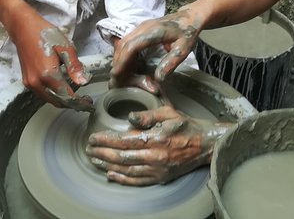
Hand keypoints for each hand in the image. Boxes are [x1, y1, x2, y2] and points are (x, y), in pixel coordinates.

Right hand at [12, 10, 92, 110]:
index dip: (80, 103)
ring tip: (77, 96)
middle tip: (85, 101)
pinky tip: (63, 88)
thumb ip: (74, 66)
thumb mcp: (65, 47)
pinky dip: (54, 95)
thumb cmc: (44, 34)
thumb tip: (83, 82)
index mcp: (48, 74)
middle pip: (57, 101)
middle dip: (73, 104)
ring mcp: (30, 83)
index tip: (90, 104)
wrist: (23, 28)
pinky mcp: (27, 80)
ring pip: (49, 99)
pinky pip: (43, 94)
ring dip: (63, 100)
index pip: (67, 96)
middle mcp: (37, 82)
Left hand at [85, 106, 231, 185]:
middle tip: (88, 149)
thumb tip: (128, 118)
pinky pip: (137, 181)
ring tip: (94, 160)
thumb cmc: (186, 126)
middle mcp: (155, 156)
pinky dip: (122, 180)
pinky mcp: (160, 178)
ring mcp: (157, 170)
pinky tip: (110, 175)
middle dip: (102, 153)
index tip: (93, 138)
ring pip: (126, 170)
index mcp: (156, 138)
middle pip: (122, 157)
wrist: (205, 145)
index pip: (124, 140)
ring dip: (108, 166)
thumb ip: (147, 115)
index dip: (106, 140)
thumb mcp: (168, 113)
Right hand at [110, 8, 201, 90]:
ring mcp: (140, 27)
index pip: (131, 46)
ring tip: (121, 73)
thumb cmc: (188, 32)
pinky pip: (127, 42)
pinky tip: (127, 64)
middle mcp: (143, 27)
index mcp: (153, 31)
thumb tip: (158, 79)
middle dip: (118, 62)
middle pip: (123, 45)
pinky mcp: (140, 30)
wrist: (190, 16)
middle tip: (117, 78)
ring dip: (119, 58)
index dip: (122, 60)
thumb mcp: (184, 49)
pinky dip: (124, 54)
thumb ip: (171, 63)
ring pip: (123, 42)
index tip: (116, 73)